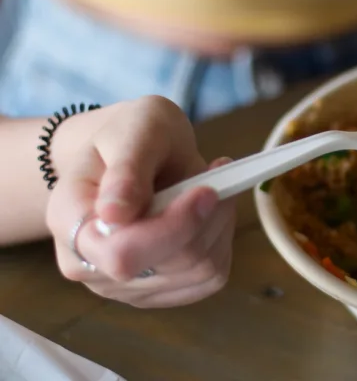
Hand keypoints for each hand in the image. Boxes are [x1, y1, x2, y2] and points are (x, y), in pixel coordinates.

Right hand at [45, 96, 236, 307]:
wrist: (131, 152)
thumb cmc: (129, 135)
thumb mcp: (133, 131)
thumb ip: (126, 169)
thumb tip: (114, 214)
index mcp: (70, 221)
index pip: (121, 253)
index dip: (172, 227)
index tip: (205, 190)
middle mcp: (89, 265)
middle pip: (168, 266)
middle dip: (204, 219)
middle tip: (216, 176)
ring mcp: (124, 285)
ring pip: (197, 273)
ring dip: (218, 225)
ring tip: (212, 187)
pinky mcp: (160, 290)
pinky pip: (209, 279)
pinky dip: (222, 240)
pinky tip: (211, 211)